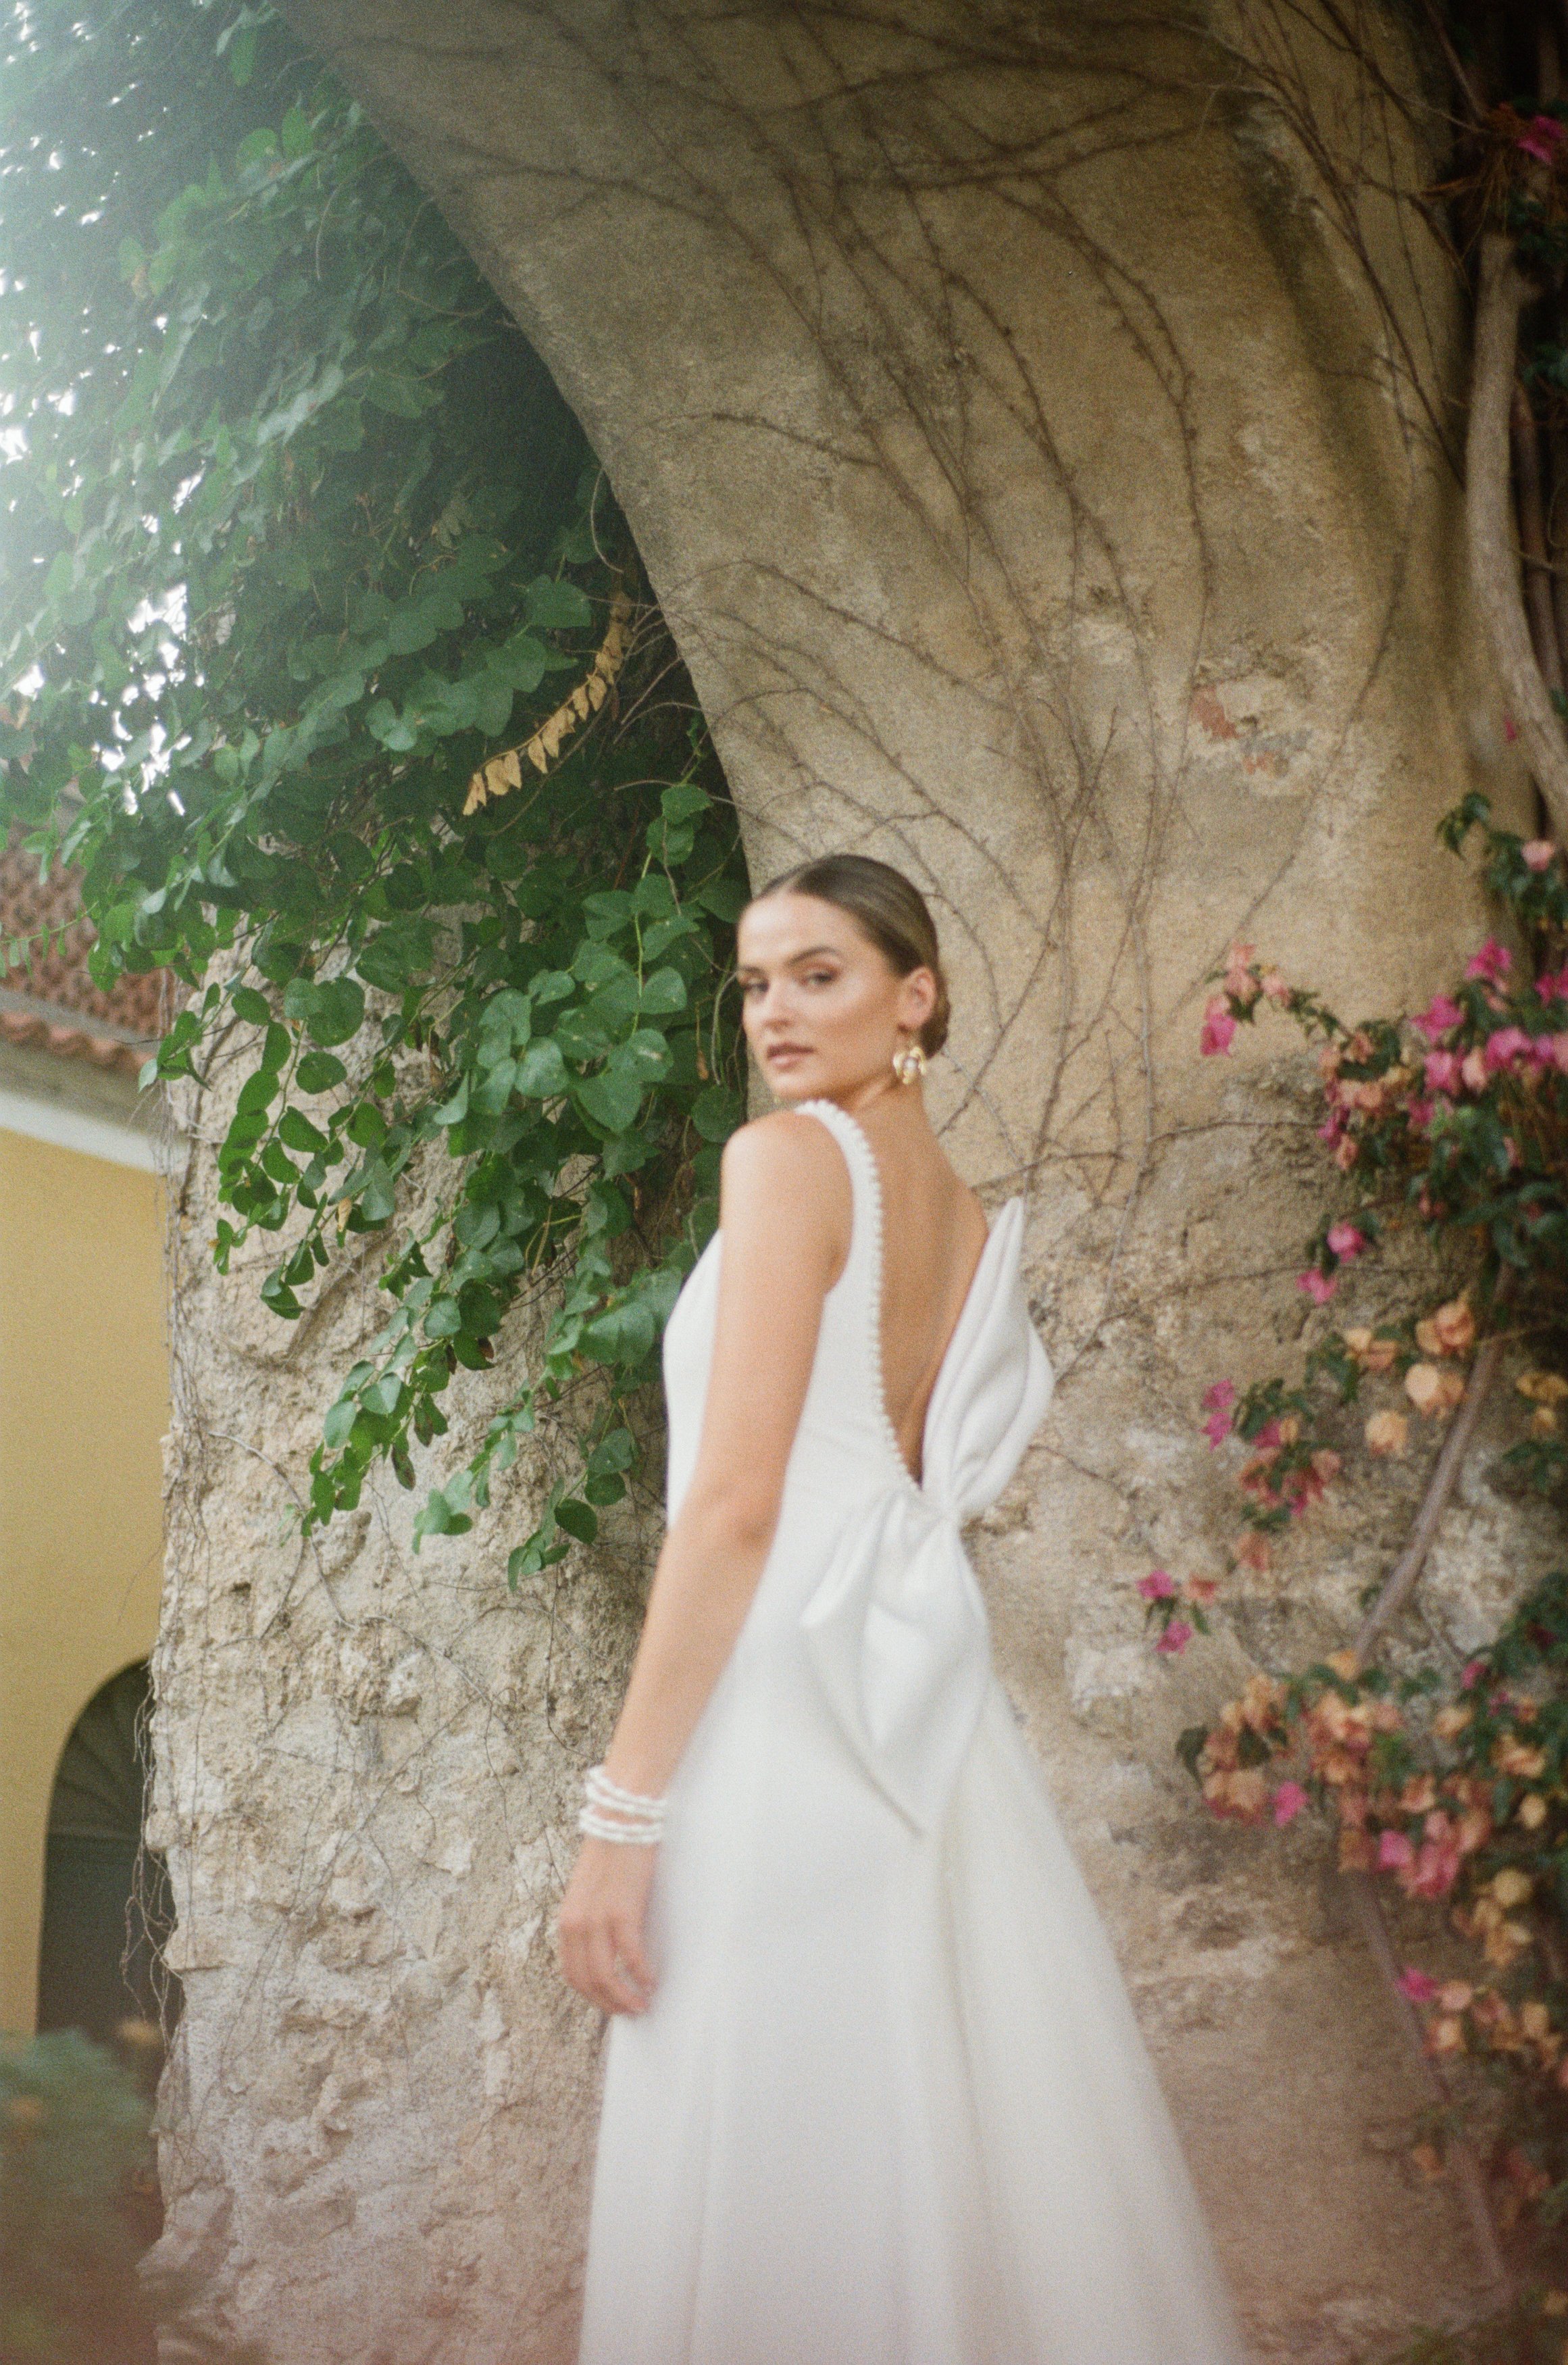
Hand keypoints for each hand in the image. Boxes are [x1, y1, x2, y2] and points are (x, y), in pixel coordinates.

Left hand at [556, 1837, 657, 2014]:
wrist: (621, 1819)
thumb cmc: (610, 1852)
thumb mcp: (590, 1892)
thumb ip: (591, 1920)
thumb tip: (605, 1949)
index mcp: (567, 1920)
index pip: (572, 1973)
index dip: (591, 1995)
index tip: (610, 2003)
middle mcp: (576, 1924)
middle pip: (587, 1981)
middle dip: (609, 2003)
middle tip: (631, 2011)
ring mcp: (597, 1919)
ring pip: (606, 1976)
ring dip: (625, 1997)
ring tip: (643, 2003)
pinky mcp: (622, 1911)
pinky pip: (631, 1956)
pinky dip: (642, 1974)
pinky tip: (652, 1980)